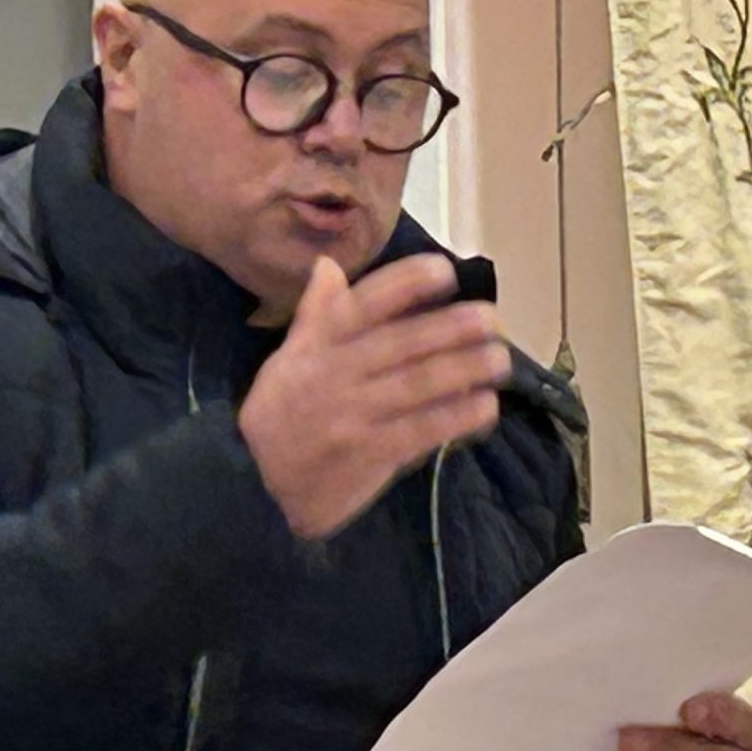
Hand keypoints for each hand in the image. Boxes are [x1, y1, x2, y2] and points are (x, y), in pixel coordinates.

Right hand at [240, 254, 509, 538]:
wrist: (252, 485)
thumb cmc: (277, 416)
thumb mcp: (286, 359)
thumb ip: (315, 315)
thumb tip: (328, 264)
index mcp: (316, 346)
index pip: (364, 304)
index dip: (406, 284)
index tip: (445, 271)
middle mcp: (336, 374)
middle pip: (401, 343)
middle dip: (450, 327)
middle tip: (491, 318)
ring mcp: (354, 416)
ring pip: (417, 385)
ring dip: (464, 369)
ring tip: (499, 359)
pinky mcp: (369, 455)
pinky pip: (420, 431)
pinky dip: (455, 417)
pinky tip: (484, 406)